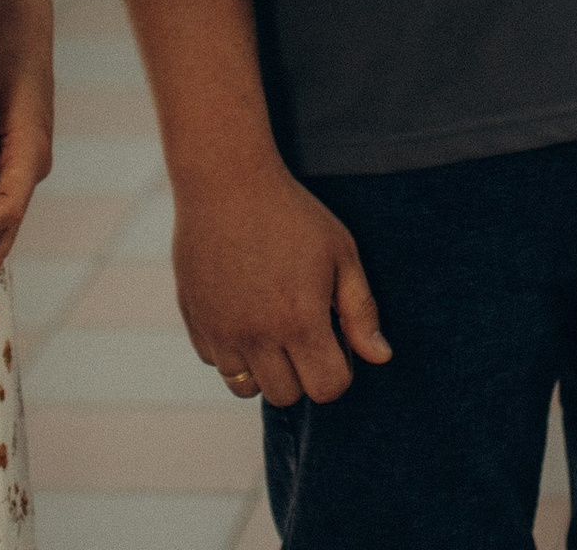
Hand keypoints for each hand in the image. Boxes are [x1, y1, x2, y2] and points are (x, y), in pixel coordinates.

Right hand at [175, 153, 391, 407]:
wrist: (226, 179)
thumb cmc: (291, 212)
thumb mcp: (340, 252)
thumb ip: (361, 310)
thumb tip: (381, 357)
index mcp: (300, 322)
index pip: (327, 388)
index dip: (338, 370)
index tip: (333, 338)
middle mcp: (258, 336)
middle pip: (287, 395)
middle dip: (301, 371)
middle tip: (300, 328)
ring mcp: (221, 331)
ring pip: (247, 388)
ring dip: (263, 368)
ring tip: (270, 325)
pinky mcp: (195, 321)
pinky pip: (216, 362)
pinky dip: (231, 349)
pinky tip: (241, 309)